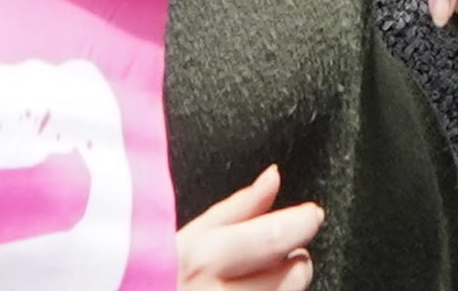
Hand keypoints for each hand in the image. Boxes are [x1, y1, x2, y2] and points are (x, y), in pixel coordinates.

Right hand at [177, 173, 323, 286]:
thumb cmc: (146, 278)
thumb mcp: (181, 239)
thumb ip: (234, 209)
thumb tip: (273, 178)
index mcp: (201, 261)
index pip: (273, 237)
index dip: (301, 222)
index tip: (311, 215)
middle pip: (290, 275)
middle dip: (293, 261)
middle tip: (276, 258)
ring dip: (283, 288)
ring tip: (258, 283)